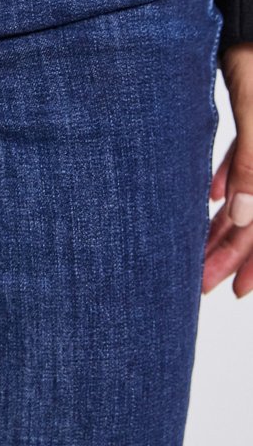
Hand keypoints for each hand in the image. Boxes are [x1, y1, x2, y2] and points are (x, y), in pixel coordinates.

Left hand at [203, 42, 252, 296]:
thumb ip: (252, 164)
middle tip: (201, 282)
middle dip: (233, 249)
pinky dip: (229, 178)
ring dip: (227, 221)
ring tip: (199, 250)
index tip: (236, 291)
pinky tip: (208, 197)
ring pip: (252, 189)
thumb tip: (241, 219)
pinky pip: (249, 156)